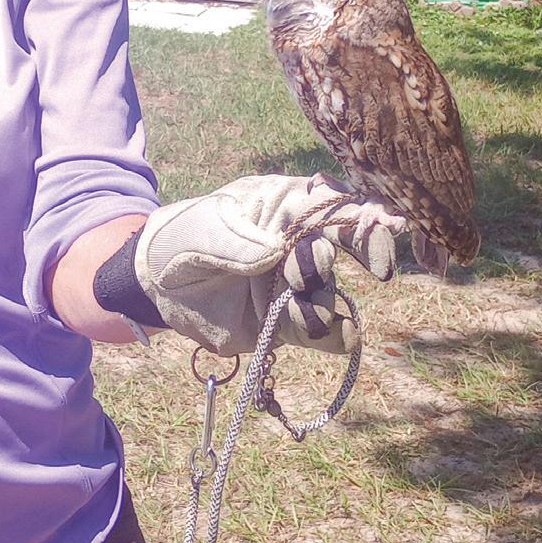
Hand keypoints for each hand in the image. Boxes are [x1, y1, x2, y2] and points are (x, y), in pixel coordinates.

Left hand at [134, 174, 402, 355]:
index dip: (363, 219)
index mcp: (283, 205)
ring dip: (318, 307)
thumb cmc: (179, 240)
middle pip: (340, 251)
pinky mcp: (289, 322)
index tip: (384, 234)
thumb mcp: (198, 231)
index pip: (333, 205)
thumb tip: (276, 250)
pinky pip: (324, 333)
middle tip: (298, 279)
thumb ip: (234, 240)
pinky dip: (334, 336)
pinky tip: (335, 336)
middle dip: (322, 267)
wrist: (157, 286)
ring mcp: (297, 284)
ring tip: (293, 313)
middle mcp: (300, 244)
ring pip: (329, 296)